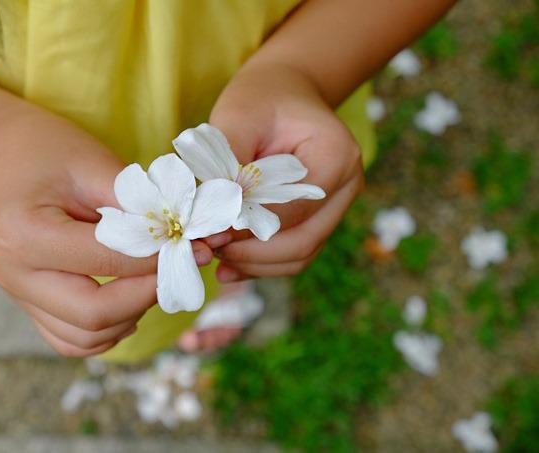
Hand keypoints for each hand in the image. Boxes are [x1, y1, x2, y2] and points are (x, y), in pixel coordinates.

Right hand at [0, 110, 212, 355]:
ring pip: (85, 338)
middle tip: (177, 270)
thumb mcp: (93, 163)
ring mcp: (17, 295)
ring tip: (152, 281)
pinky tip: (128, 302)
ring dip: (130, 317)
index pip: (106, 262)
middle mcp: (13, 274)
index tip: (192, 247)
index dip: (155, 259)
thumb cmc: (48, 150)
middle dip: (147, 296)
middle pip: (94, 315)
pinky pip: (71, 340)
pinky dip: (107, 331)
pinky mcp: (27, 305)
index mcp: (24, 234)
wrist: (5, 154)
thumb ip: (137, 206)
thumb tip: (185, 238)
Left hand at [208, 62, 363, 280]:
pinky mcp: (318, 220)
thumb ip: (226, 163)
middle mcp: (345, 187)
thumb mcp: (238, 117)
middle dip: (252, 254)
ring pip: (299, 255)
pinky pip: (292, 253)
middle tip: (207, 249)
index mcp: (336, 154)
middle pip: (302, 242)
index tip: (208, 232)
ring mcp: (335, 207)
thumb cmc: (260, 99)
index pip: (292, 208)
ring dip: (254, 264)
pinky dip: (260, 263)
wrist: (284, 94)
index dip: (249, 228)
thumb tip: (209, 214)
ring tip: (214, 256)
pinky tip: (228, 264)